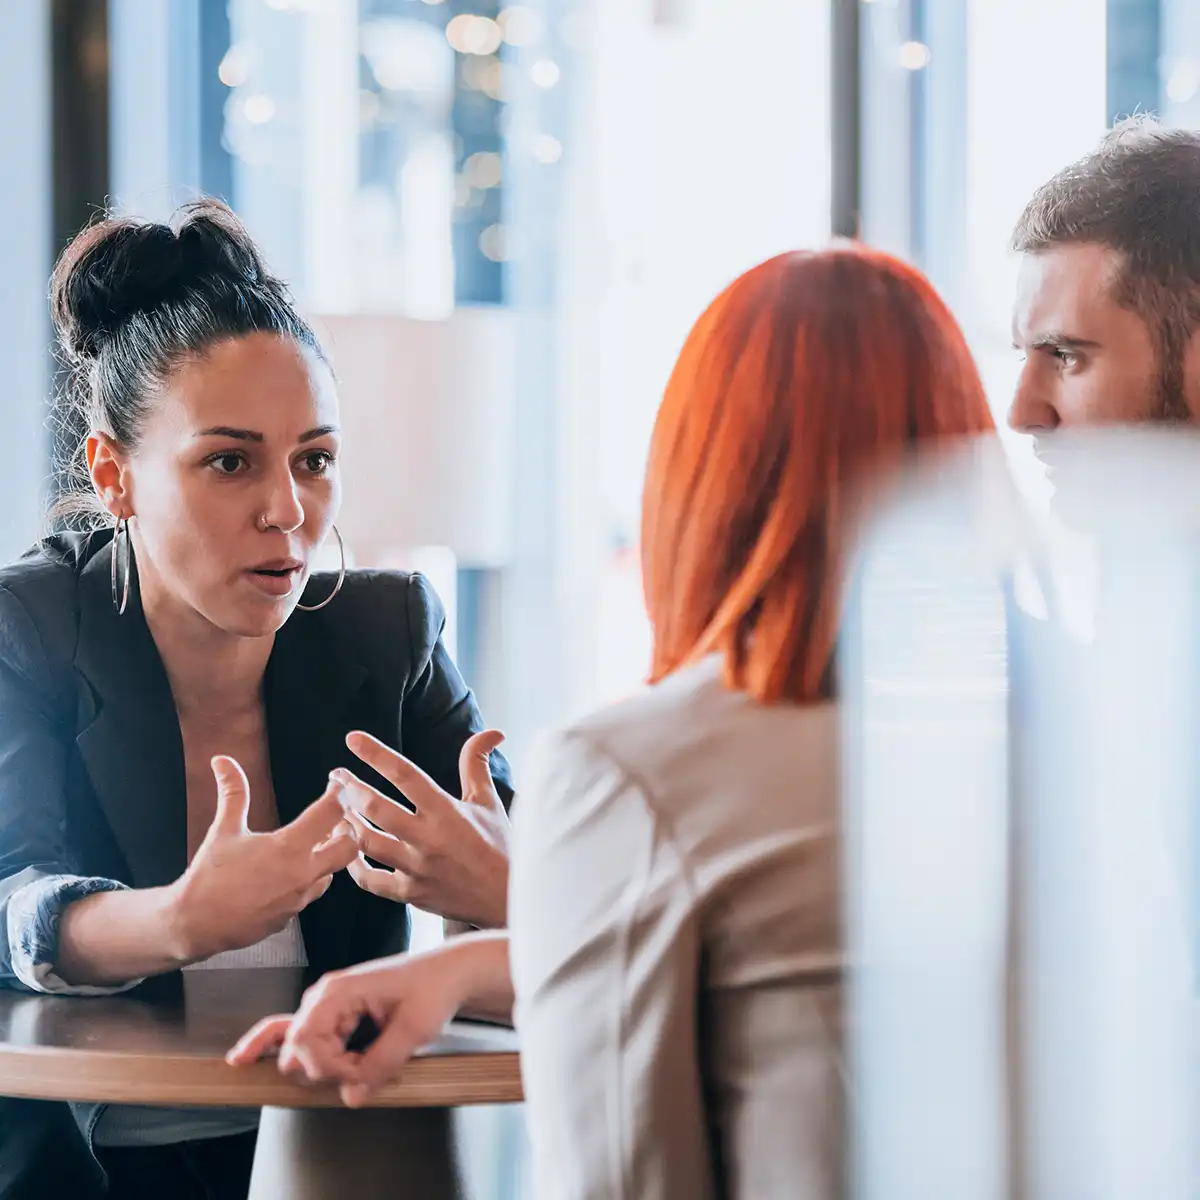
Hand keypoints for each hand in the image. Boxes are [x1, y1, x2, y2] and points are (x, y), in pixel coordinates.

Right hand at [167, 757, 358, 961]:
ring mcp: (300, 897)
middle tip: (335, 818)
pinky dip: (311, 877)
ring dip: (328, 855)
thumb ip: (232, 792)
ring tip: (314, 841)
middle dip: (348, 830)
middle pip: (350, 847)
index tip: (336, 784)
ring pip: (333, 871)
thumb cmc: (210, 876)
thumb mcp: (224, 830)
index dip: (339, 792)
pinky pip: (312, 892)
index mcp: (288, 847)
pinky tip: (293, 869)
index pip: (331, 812)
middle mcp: (302, 873)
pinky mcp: (293, 915)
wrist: (195, 924)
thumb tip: (223, 760)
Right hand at [226, 939, 484, 1106]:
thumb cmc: (434, 988)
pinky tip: (246, 1057)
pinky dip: (280, 1048)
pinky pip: (298, 1034)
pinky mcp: (335, 1014)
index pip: (306, 1042)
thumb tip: (352, 1096)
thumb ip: (382, 1063)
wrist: (449, 972)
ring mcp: (327, 1003)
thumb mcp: (415, 1028)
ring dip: (321, 1067)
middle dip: (326, 1071)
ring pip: (296, 1045)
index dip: (330, 1069)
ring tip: (360, 1068)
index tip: (361, 1076)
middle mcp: (325, 994)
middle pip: (297, 1047)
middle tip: (367, 1074)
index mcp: (338, 990)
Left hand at [335, 729, 509, 927]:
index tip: (353, 739)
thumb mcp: (488, 802)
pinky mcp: (410, 894)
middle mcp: (428, 839)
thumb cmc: (500, 846)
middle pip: (376, 809)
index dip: (377, 754)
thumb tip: (492, 732)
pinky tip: (348, 847)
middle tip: (336, 776)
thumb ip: (477, 764)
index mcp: (447, 812)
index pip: (406, 775)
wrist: (508, 899)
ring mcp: (416, 869)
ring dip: (347, 821)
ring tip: (338, 807)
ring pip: (367, 842)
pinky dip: (353, 864)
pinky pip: (370, 879)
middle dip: (350, 788)